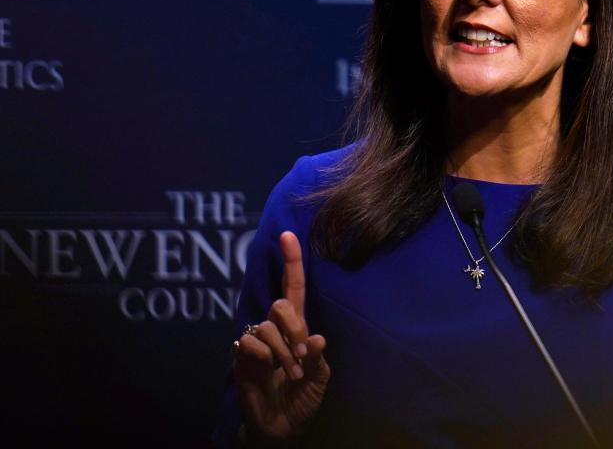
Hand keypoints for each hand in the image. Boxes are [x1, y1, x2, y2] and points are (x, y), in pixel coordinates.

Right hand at [234, 231, 330, 440]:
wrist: (283, 427)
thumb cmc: (303, 398)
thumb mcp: (319, 379)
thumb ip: (318, 359)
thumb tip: (317, 338)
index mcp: (298, 328)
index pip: (294, 288)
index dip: (292, 261)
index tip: (288, 234)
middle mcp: (276, 329)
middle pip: (281, 303)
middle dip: (295, 326)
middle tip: (304, 352)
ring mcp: (258, 342)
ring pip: (267, 326)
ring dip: (283, 350)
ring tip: (291, 372)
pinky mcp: (242, 357)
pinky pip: (250, 343)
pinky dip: (264, 357)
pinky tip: (269, 371)